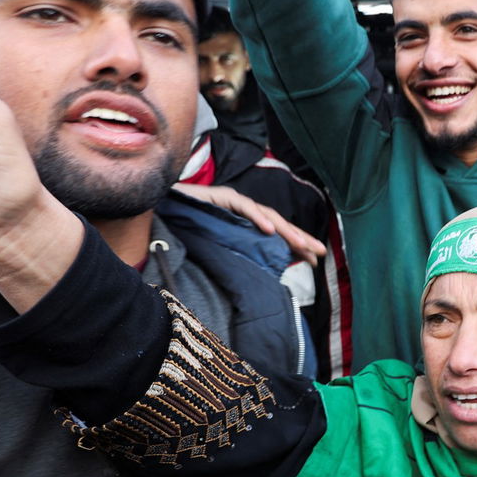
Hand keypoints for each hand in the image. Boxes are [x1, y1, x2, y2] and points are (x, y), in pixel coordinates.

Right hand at [173, 183, 326, 264]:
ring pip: (265, 214)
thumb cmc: (183, 230)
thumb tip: (258, 279)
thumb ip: (238, 257)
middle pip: (277, 223)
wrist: (156, 211)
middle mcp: (242, 210)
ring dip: (285, 230)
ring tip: (301, 243)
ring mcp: (231, 201)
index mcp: (244, 223)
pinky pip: (242, 206)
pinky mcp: (218, 196)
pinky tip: (269, 229)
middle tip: (319, 251)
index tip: (314, 260)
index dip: (295, 245)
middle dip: (299, 237)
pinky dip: (256, 217)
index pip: (276, 234)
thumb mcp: (217, 249)